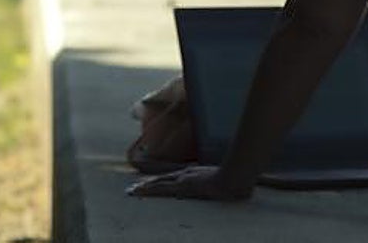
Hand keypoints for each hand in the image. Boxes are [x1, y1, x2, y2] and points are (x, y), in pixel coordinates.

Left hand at [126, 165, 252, 200]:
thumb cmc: (236, 179)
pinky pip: (160, 189)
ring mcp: (184, 180)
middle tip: (134, 188)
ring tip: (131, 191)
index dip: (163, 182)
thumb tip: (234, 187)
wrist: (235, 178)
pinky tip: (138, 191)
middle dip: (149, 184)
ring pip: (159, 184)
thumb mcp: (230, 180)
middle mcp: (187, 175)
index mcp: (196, 175)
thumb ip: (226, 180)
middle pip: (164, 180)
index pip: (175, 179)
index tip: (153, 184)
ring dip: (145, 187)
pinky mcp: (182, 187)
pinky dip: (148, 190)